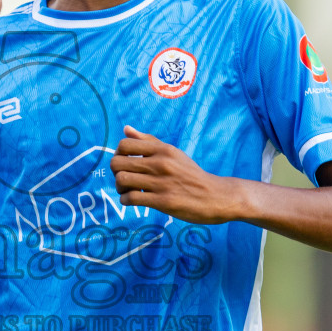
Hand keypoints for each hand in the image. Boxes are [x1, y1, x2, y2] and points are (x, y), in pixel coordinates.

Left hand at [110, 125, 240, 223]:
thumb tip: (126, 128)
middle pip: (117, 163)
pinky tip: (133, 201)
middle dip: (115, 172)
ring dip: (119, 188)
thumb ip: (148, 141)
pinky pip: (131, 199)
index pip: (124, 145)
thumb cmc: (191, 174)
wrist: (215, 196)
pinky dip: (126, 201)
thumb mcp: (173, 153)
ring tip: (127, 191)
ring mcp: (161, 183)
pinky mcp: (163, 201)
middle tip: (125, 179)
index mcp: (163, 150)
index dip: (119, 155)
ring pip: (121, 180)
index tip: (126, 163)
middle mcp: (161, 163)